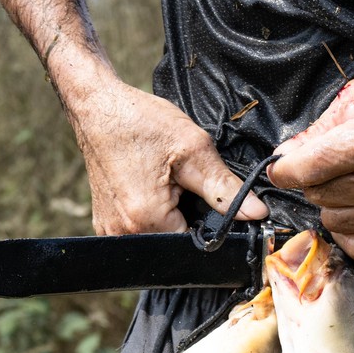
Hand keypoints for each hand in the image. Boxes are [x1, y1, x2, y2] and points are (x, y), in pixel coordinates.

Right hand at [68, 81, 268, 234]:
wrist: (97, 107)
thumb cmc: (139, 122)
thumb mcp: (193, 149)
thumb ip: (225, 188)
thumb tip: (256, 214)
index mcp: (146, 219)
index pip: (196, 245)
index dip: (211, 225)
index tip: (207, 197)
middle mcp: (124, 233)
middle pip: (176, 244)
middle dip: (190, 219)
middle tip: (182, 183)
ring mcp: (110, 231)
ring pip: (160, 238)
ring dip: (172, 217)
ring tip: (165, 183)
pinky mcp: (105, 224)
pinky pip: (141, 231)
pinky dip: (154, 215)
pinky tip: (152, 188)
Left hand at [268, 66, 353, 259]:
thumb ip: (324, 125)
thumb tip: (286, 154)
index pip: (303, 170)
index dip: (284, 167)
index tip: (285, 163)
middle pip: (314, 195)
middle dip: (311, 177)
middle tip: (330, 159)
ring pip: (330, 219)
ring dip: (330, 200)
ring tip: (349, 176)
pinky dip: (347, 227)